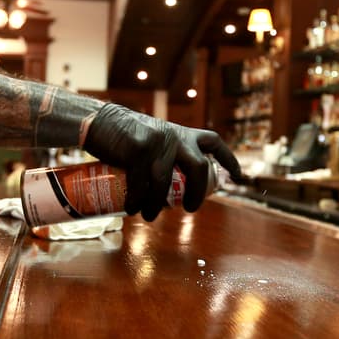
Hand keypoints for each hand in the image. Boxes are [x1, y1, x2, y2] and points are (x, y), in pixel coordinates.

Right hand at [84, 103, 244, 220]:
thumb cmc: (126, 136)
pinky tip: (133, 209)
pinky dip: (138, 201)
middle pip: (200, 167)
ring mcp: (157, 143)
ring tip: (149, 216)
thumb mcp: (155, 138)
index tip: (239, 176)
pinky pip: (142, 184)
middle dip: (198, 192)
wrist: (99, 121)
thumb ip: (167, 153)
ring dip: (157, 205)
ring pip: (166, 182)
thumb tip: (173, 189)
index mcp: (181, 134)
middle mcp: (174, 137)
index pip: (212, 143)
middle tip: (190, 209)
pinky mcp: (138, 150)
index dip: (229, 159)